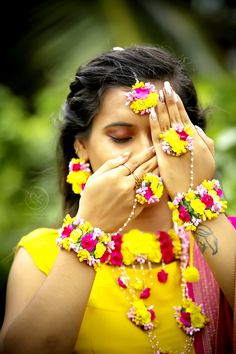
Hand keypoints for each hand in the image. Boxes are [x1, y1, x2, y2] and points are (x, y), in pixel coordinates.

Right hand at [77, 146, 156, 231]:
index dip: (145, 154)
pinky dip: (155, 188)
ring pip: (149, 182)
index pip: (134, 162)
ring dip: (157, 172)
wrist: (91, 223)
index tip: (152, 149)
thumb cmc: (90, 198)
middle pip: (144, 169)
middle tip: (161, 153)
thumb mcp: (95, 178)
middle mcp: (125, 186)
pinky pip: (149, 196)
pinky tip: (159, 182)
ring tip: (163, 165)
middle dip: (154, 160)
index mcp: (115, 176)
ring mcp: (132, 198)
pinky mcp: (136, 209)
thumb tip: (127, 154)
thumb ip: (111, 164)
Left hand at [150, 82, 214, 198]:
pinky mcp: (162, 154)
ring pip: (165, 122)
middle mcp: (183, 139)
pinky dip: (154, 123)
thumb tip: (194, 126)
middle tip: (164, 86)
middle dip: (169, 100)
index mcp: (195, 138)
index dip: (178, 104)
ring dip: (161, 107)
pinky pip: (157, 136)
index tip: (173, 93)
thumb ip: (204, 140)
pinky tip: (151, 112)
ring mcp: (172, 146)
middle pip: (174, 115)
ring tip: (157, 94)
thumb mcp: (209, 156)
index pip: (184, 117)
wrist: (192, 194)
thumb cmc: (201, 176)